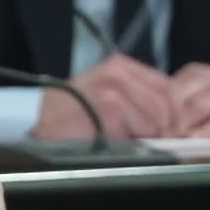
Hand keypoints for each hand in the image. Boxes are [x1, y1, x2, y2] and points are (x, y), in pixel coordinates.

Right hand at [32, 54, 174, 138]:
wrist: (36, 123)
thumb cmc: (69, 114)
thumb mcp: (104, 93)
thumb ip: (136, 96)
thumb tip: (173, 116)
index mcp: (120, 65)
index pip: (168, 88)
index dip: (172, 113)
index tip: (165, 131)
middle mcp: (119, 72)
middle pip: (168, 106)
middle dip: (163, 129)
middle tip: (149, 143)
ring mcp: (114, 89)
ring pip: (157, 121)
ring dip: (146, 138)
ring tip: (125, 142)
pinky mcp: (110, 109)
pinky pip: (140, 133)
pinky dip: (131, 144)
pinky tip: (112, 143)